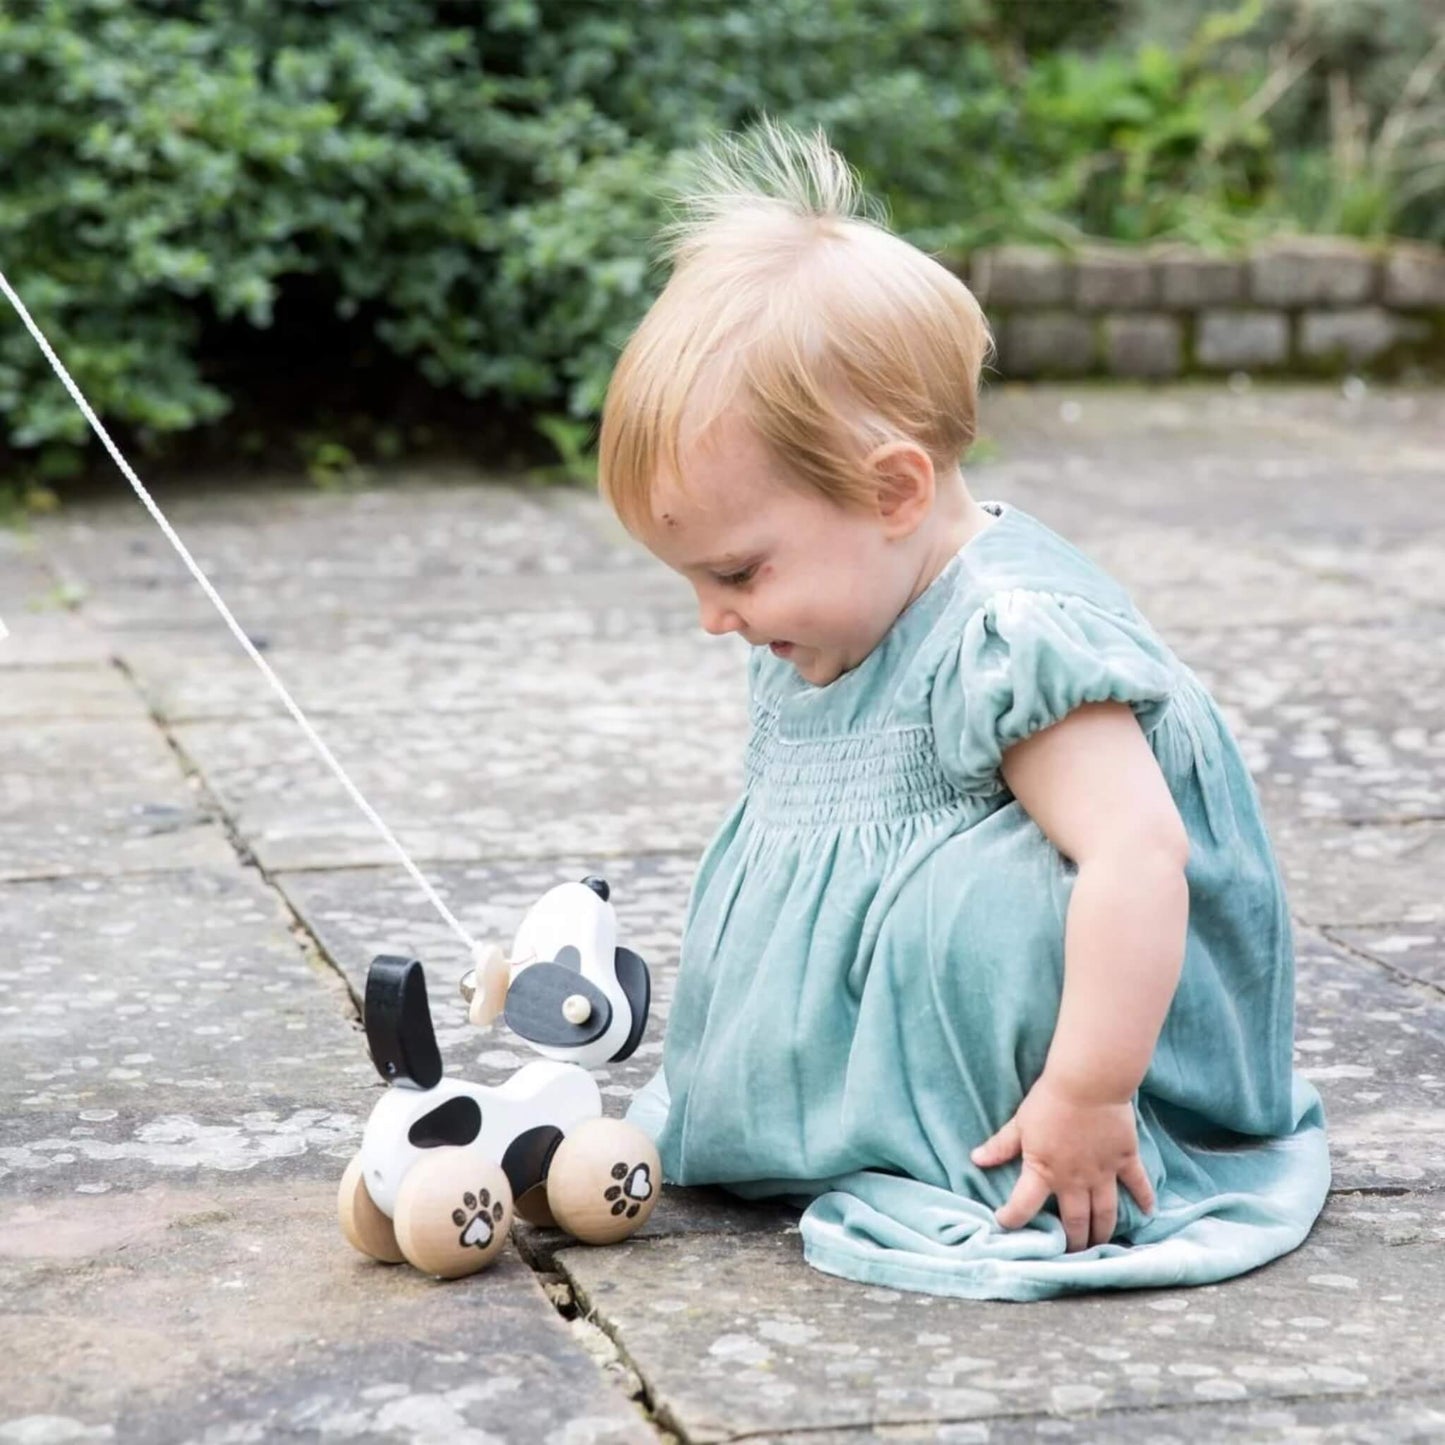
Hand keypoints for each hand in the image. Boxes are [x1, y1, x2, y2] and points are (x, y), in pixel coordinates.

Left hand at [970, 1073, 1155, 1251]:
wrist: (1088, 1083)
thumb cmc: (1050, 1100)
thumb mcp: (1019, 1123)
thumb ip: (1000, 1146)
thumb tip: (976, 1159)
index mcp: (1044, 1171)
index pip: (1024, 1205)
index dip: (1012, 1218)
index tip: (1006, 1224)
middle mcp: (1075, 1180)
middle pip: (1074, 1221)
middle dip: (1073, 1242)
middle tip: (1073, 1253)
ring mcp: (1103, 1173)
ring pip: (1105, 1212)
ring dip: (1103, 1232)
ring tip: (1102, 1245)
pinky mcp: (1125, 1159)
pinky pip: (1137, 1184)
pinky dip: (1145, 1199)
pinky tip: (1148, 1213)